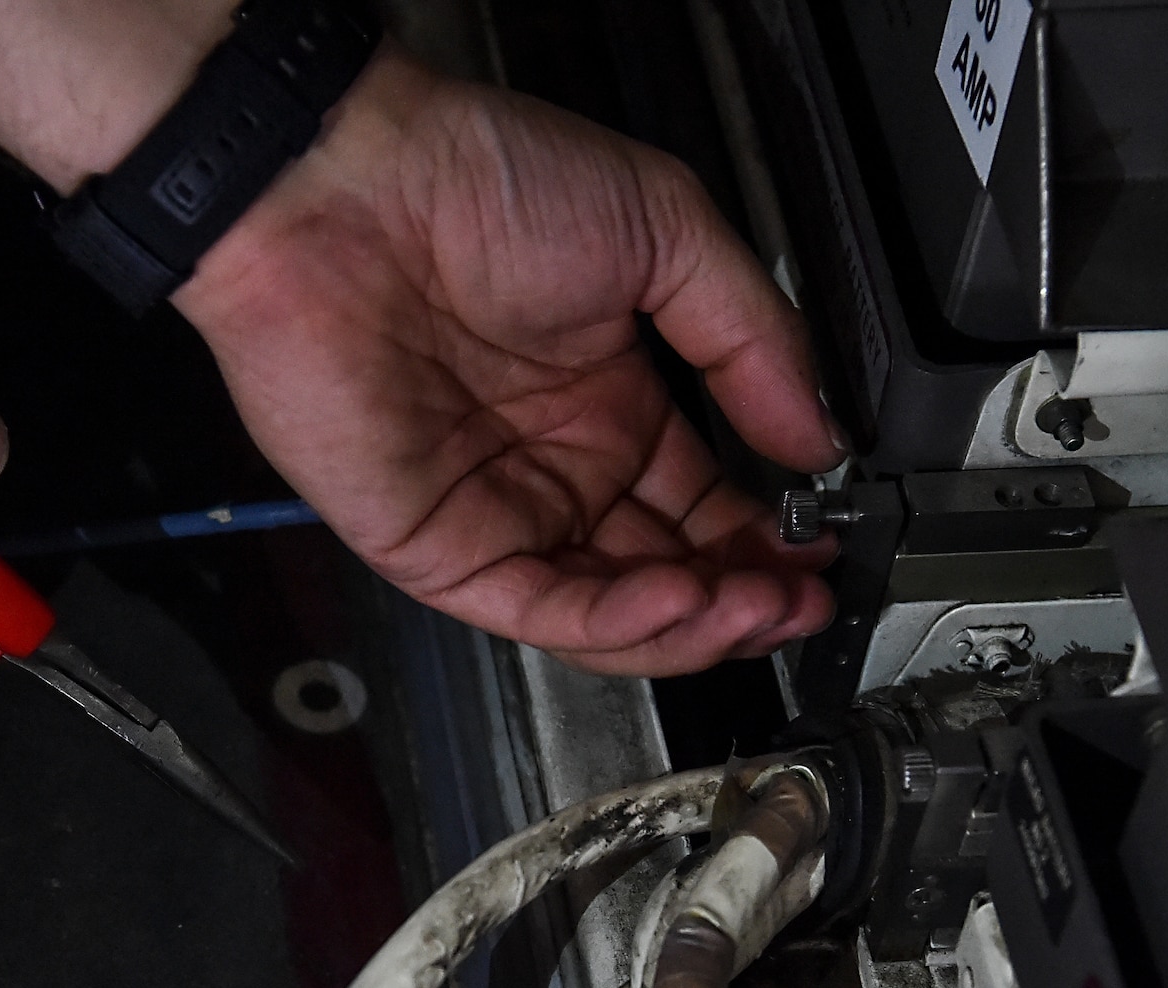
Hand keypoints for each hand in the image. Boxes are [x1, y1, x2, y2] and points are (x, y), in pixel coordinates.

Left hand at [176, 50, 843, 675]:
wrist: (345, 187)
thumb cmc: (475, 182)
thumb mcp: (664, 231)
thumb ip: (752, 340)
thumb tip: (818, 434)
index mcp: (610, 406)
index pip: (704, 510)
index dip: (766, 545)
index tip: (822, 554)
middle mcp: (555, 469)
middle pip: (667, 576)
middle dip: (743, 603)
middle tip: (803, 601)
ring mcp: (497, 513)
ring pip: (610, 615)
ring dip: (693, 625)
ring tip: (759, 607)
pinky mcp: (436, 547)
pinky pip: (539, 611)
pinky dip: (616, 622)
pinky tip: (681, 598)